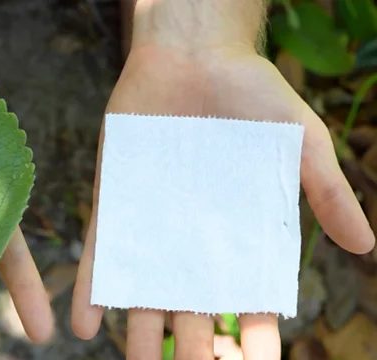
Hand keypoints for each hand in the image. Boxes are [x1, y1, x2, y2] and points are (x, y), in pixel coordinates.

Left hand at [71, 45, 374, 358]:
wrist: (191, 52)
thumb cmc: (251, 92)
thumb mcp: (299, 141)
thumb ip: (326, 192)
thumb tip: (367, 247)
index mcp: (239, 232)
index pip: (248, 297)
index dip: (254, 335)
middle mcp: (193, 237)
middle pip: (192, 306)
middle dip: (193, 347)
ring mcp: (151, 223)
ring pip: (144, 289)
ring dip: (137, 332)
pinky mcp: (115, 202)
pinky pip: (101, 252)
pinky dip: (92, 288)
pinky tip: (85, 324)